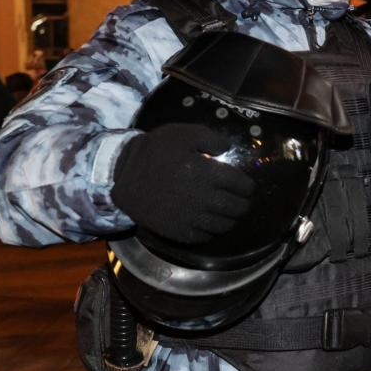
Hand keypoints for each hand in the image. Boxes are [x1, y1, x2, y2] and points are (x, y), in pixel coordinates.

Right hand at [112, 123, 254, 243]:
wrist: (122, 176)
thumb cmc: (155, 152)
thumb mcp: (182, 134)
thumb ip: (210, 138)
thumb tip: (229, 148)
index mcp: (209, 174)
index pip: (242, 186)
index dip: (247, 186)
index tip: (246, 186)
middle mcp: (204, 198)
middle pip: (237, 208)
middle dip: (243, 204)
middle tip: (242, 202)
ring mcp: (191, 217)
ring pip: (223, 225)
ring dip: (231, 220)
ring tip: (230, 214)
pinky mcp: (178, 231)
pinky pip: (204, 236)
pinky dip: (212, 231)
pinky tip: (210, 224)